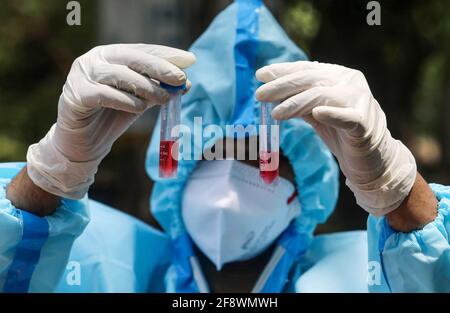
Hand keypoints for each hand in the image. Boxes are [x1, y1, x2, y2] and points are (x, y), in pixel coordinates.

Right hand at [27, 44, 195, 198]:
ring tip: (165, 98)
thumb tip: (186, 83)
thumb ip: (158, 89)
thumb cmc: (111, 116)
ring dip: (146, 86)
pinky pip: (103, 95)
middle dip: (160, 67)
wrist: (83, 143)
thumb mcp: (140, 100)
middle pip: (132, 58)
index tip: (190, 60)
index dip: (167, 54)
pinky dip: (125, 100)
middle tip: (180, 78)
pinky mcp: (75, 95)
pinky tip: (140, 108)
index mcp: (111, 55)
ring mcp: (82, 75)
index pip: (143, 50)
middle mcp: (95, 59)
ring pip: (119, 75)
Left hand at [255, 61, 415, 215]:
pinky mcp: (365, 125)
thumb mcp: (316, 113)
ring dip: (296, 103)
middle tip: (260, 94)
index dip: (283, 70)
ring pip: (323, 96)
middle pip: (311, 79)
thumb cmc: (341, 133)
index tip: (260, 75)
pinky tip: (317, 113)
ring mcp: (360, 101)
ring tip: (276, 114)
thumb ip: (299, 101)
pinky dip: (333, 114)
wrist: (371, 159)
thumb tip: (270, 93)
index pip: (307, 69)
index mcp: (339, 76)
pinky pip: (348, 118)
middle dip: (283, 86)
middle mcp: (350, 82)